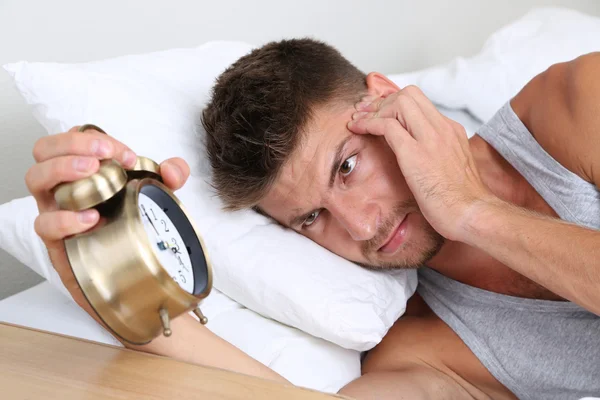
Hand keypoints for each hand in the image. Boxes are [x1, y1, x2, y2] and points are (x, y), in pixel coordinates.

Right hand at [25, 125, 189, 319]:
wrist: (129, 276)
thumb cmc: (133, 228)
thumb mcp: (157, 196)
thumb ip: (170, 177)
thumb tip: (173, 170)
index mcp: (85, 170)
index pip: (75, 138)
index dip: (96, 137)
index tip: (126, 154)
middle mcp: (65, 186)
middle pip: (45, 150)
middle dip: (73, 144)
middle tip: (104, 156)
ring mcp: (57, 211)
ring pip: (36, 179)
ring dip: (62, 168)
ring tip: (91, 172)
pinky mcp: (58, 241)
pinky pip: (45, 225)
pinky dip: (65, 218)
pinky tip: (91, 218)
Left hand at [347, 86, 496, 240]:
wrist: (472, 214)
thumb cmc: (460, 201)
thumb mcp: (450, 168)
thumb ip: (436, 155)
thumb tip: (417, 157)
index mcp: (451, 131)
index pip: (420, 102)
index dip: (394, 104)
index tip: (379, 114)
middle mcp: (442, 128)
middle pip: (409, 94)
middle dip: (382, 102)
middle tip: (366, 114)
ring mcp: (430, 138)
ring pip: (399, 102)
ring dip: (374, 110)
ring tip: (359, 122)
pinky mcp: (415, 153)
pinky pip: (387, 125)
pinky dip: (369, 123)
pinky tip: (358, 130)